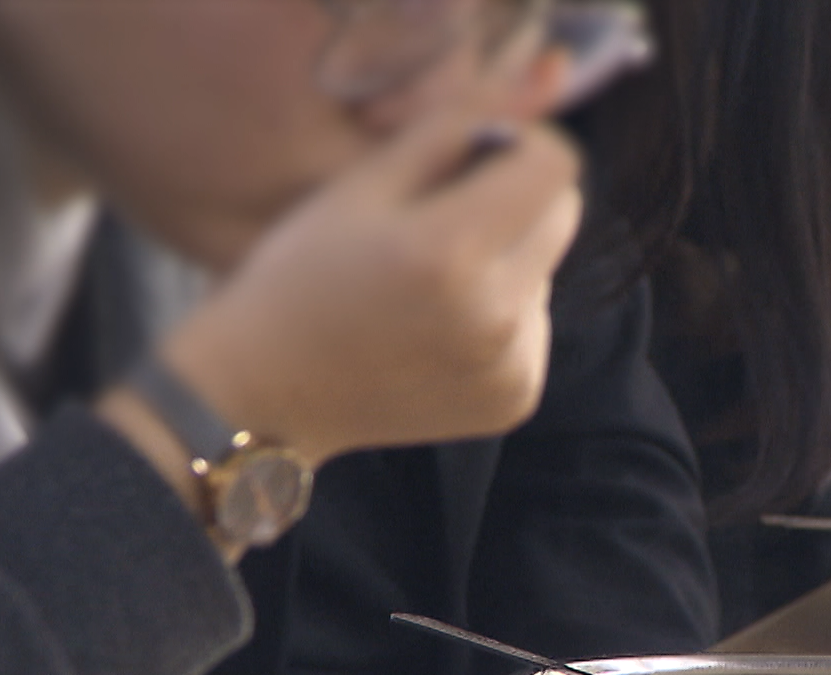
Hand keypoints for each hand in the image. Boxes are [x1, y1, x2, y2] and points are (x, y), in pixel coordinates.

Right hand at [157, 107, 582, 466]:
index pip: (555, 166)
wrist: (269, 393)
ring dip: (504, 263)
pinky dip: (499, 318)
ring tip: (426, 287)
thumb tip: (519, 120)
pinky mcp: (517, 398)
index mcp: (450, 251)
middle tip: (445, 217)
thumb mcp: (359, 185)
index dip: (524, 145)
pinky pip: (533, 327)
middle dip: (517, 200)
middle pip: (562, 214)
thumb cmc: (302, 275)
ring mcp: (512, 365)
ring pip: (544, 271)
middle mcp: (495, 315)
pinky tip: (435, 332)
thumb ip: (446, 136)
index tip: (484, 153)